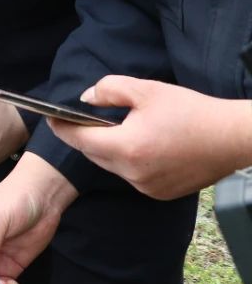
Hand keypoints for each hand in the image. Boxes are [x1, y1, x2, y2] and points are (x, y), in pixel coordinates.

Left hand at [49, 76, 251, 199]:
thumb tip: (85, 100)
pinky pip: (131, 176)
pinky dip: (129, 162)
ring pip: (112, 166)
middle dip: (88, 137)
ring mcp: (146, 187)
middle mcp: (133, 173)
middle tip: (89, 119)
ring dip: (110, 150)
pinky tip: (143, 146)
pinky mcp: (160, 193)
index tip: (51, 118)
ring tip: (122, 130)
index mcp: (126, 148)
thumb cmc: (191, 111)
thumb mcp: (146, 90)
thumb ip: (109, 90)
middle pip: (94, 155)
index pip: (79, 140)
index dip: (62, 128)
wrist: (231, 138)